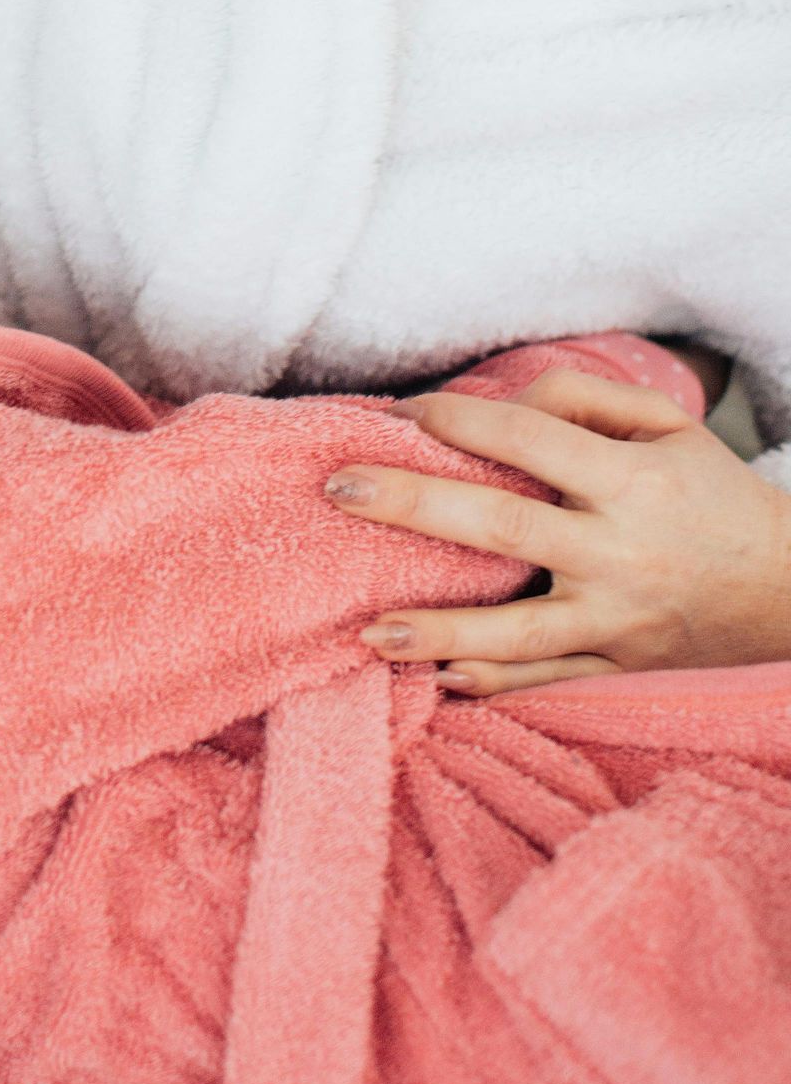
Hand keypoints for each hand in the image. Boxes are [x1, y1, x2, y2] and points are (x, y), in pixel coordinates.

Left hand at [325, 366, 790, 694]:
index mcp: (633, 482)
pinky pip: (544, 677)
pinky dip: (491, 681)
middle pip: (503, 528)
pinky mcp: (616, 663)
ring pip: (518, 633)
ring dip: (439, 630)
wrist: (789, 586)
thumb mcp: (667, 427)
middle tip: (339, 488)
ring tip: (368, 631)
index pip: (532, 444)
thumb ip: (582, 401)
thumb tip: (497, 410)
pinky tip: (435, 678)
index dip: (463, 424)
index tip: (405, 416)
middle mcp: (621, 553)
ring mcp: (617, 619)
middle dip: (414, 505)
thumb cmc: (708, 492)